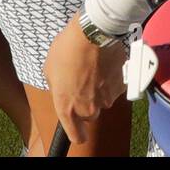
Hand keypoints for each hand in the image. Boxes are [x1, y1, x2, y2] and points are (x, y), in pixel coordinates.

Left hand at [43, 14, 126, 145]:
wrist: (93, 32)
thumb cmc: (67, 48)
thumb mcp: (49, 68)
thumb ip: (56, 88)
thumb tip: (61, 90)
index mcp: (67, 107)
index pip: (76, 136)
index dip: (76, 132)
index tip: (76, 128)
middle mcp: (88, 108)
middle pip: (89, 116)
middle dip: (86, 104)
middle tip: (81, 82)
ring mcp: (106, 99)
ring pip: (103, 101)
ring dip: (99, 90)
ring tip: (92, 68)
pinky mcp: (120, 87)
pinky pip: (114, 88)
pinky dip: (110, 80)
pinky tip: (103, 64)